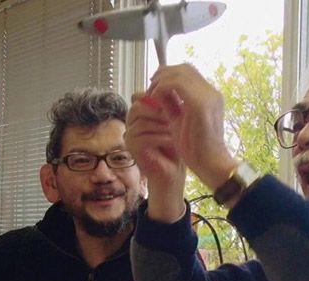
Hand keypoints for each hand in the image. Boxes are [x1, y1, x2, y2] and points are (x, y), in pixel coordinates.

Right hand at [126, 92, 186, 222]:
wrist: (173, 171)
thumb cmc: (176, 146)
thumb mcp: (176, 120)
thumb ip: (171, 103)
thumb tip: (174, 82)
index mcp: (141, 111)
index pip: (144, 95)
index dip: (161, 98)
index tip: (179, 102)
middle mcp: (131, 121)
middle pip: (139, 105)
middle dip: (160, 110)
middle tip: (178, 114)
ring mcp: (129, 134)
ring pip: (142, 121)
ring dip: (162, 124)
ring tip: (178, 128)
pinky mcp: (131, 148)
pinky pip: (143, 136)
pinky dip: (160, 137)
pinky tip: (173, 139)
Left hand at [145, 64, 237, 189]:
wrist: (210, 164)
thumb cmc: (196, 148)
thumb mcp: (180, 120)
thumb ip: (171, 104)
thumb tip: (157, 92)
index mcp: (210, 96)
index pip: (188, 72)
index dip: (169, 74)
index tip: (154, 86)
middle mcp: (211, 93)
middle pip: (184, 68)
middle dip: (163, 74)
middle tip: (150, 88)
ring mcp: (208, 97)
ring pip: (180, 72)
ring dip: (161, 81)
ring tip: (152, 95)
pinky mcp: (200, 105)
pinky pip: (177, 85)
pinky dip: (163, 88)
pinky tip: (156, 100)